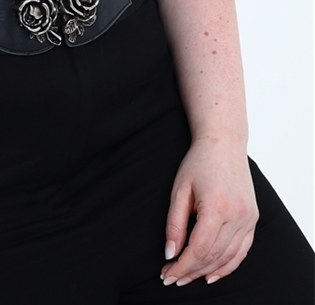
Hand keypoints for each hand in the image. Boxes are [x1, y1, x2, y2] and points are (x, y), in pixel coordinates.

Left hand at [160, 135, 257, 286]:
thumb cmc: (198, 162)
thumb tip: (170, 253)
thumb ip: (174, 223)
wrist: (224, 143)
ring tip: (187, 278)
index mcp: (216, 206)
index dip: (182, 266)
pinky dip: (227, 266)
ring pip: (228, 257)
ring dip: (207, 271)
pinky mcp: (253, 219)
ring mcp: (248, 218)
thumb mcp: (179, 189)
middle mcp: (237, 215)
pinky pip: (242, 251)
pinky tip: (212, 274)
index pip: (199, 249)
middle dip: (191, 271)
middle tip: (172, 278)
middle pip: (213, 256)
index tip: (167, 273)